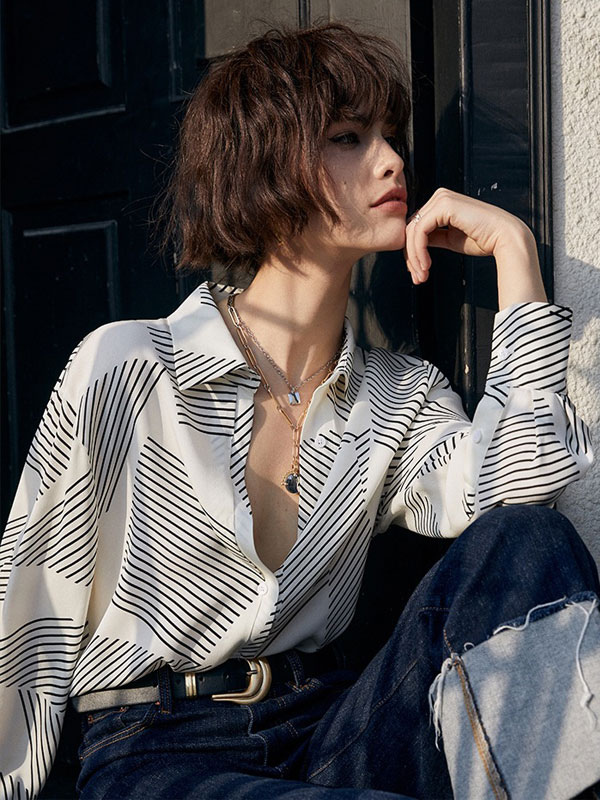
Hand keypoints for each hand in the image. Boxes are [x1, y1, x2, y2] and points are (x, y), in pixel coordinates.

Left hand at [403, 187, 546, 307]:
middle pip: (411, 229)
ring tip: (422, 276)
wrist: (505, 239)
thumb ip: (433, 238)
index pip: (417, 227)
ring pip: (413, 232)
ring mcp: (442, 199)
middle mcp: (440, 197)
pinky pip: (420, 231)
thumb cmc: (483, 240)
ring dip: (414, 258)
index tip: (418, 274)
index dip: (413, 252)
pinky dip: (419, 251)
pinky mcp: (444, 205)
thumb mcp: (451, 239)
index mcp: (442, 203)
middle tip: (417, 279)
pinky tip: (427, 266)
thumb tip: (414, 247)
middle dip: (411, 257)